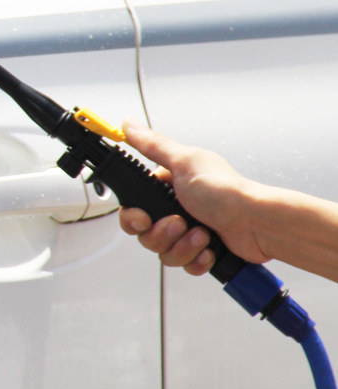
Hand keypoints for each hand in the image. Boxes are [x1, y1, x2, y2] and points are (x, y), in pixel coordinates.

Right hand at [118, 118, 271, 274]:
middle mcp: (176, 209)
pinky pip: (184, 264)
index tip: (144, 218)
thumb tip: (129, 124)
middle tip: (180, 223)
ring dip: (183, 246)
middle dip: (162, 234)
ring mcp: (188, 231)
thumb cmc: (226, 191)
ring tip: (202, 234)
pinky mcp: (201, 251)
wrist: (258, 224)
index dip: (134, 218)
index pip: (134, 208)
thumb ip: (151, 145)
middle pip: (146, 234)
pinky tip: (209, 248)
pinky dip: (197, 259)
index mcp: (168, 187)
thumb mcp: (183, 162)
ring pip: (164, 252)